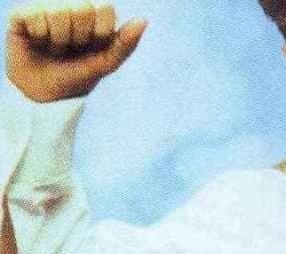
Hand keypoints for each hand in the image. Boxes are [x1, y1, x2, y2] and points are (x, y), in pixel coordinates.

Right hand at [6, 1, 145, 102]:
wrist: (45, 93)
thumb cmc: (78, 75)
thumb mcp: (106, 64)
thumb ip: (125, 44)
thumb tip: (143, 20)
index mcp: (93, 14)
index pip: (104, 6)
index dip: (100, 31)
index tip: (93, 45)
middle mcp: (69, 5)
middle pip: (81, 7)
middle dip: (79, 36)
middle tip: (72, 48)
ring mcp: (45, 7)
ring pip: (58, 11)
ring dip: (59, 39)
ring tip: (55, 48)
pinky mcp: (22, 14)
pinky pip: (35, 15)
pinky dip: (39, 36)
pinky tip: (38, 42)